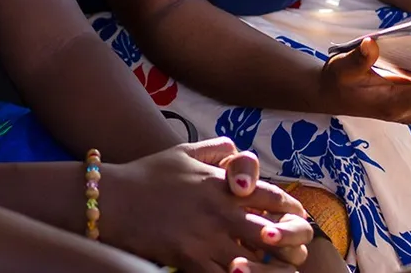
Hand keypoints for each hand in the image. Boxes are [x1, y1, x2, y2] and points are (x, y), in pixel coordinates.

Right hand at [103, 138, 313, 271]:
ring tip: (278, 272)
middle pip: (273, 233)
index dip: (292, 209)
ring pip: (254, 261)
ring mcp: (206, 237)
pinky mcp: (190, 259)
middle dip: (290, 245)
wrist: (112, 200)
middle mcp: (220, 211)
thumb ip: (217, 149)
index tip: (298, 217)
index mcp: (223, 184)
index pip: (273, 197)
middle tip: (295, 253)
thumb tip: (238, 152)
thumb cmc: (149, 174)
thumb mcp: (185, 152)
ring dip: (268, 268)